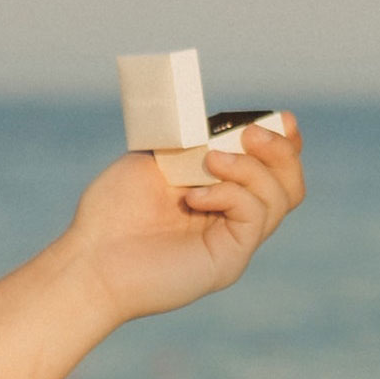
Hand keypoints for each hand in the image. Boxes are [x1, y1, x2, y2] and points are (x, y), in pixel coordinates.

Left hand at [68, 120, 302, 324]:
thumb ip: (193, 143)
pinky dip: (231, 194)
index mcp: (220, 193)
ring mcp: (234, 241)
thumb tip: (226, 129)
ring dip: (250, 168)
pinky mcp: (229, 260)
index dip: (285, 143)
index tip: (281, 118)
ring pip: (280, 197)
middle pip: (290, 184)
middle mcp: (233, 218)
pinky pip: (255, 216)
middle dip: (280, 150)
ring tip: (210, 161)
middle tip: (250, 132)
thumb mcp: (156, 159)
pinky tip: (193, 196)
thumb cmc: (112, 212)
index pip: (273, 170)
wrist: (90, 259)